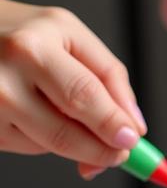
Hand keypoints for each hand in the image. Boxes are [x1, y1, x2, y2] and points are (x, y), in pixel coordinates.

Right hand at [0, 0, 145, 175]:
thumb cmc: (20, 33)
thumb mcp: (68, 34)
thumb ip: (108, 75)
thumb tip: (132, 125)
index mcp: (32, 48)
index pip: (84, 96)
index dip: (112, 123)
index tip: (131, 140)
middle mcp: (4, 77)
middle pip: (65, 133)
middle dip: (102, 150)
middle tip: (119, 153)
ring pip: (48, 145)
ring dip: (73, 143)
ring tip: (63, 111)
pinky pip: (26, 146)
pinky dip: (42, 139)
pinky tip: (33, 113)